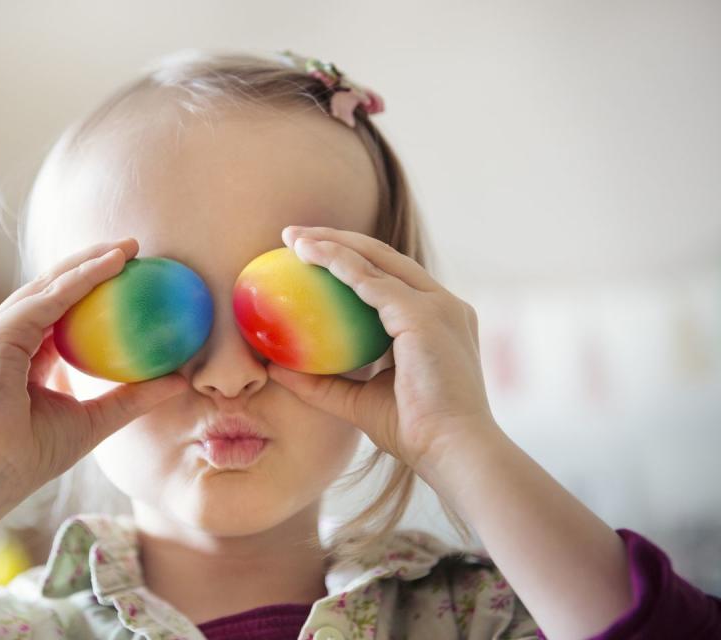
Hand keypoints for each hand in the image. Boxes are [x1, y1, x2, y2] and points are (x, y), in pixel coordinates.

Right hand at [0, 238, 189, 497]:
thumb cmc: (33, 455)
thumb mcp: (96, 420)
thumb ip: (133, 397)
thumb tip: (181, 381)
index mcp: (26, 354)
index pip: (63, 312)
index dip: (96, 290)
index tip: (134, 277)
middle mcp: (11, 336)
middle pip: (55, 288)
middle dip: (93, 263)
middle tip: (135, 250)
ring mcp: (0, 331)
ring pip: (51, 284)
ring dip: (91, 261)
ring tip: (129, 248)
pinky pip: (49, 298)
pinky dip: (81, 279)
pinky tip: (112, 265)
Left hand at [265, 225, 499, 471]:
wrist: (453, 451)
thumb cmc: (413, 433)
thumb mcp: (359, 401)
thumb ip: (322, 383)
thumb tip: (275, 367)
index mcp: (437, 322)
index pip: (391, 279)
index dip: (351, 263)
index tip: (312, 259)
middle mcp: (443, 305)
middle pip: (385, 258)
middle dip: (338, 240)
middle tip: (294, 238)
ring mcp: (438, 305)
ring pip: (377, 259)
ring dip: (332, 243)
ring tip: (293, 238)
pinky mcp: (425, 314)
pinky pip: (372, 281)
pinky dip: (338, 264)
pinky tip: (308, 256)